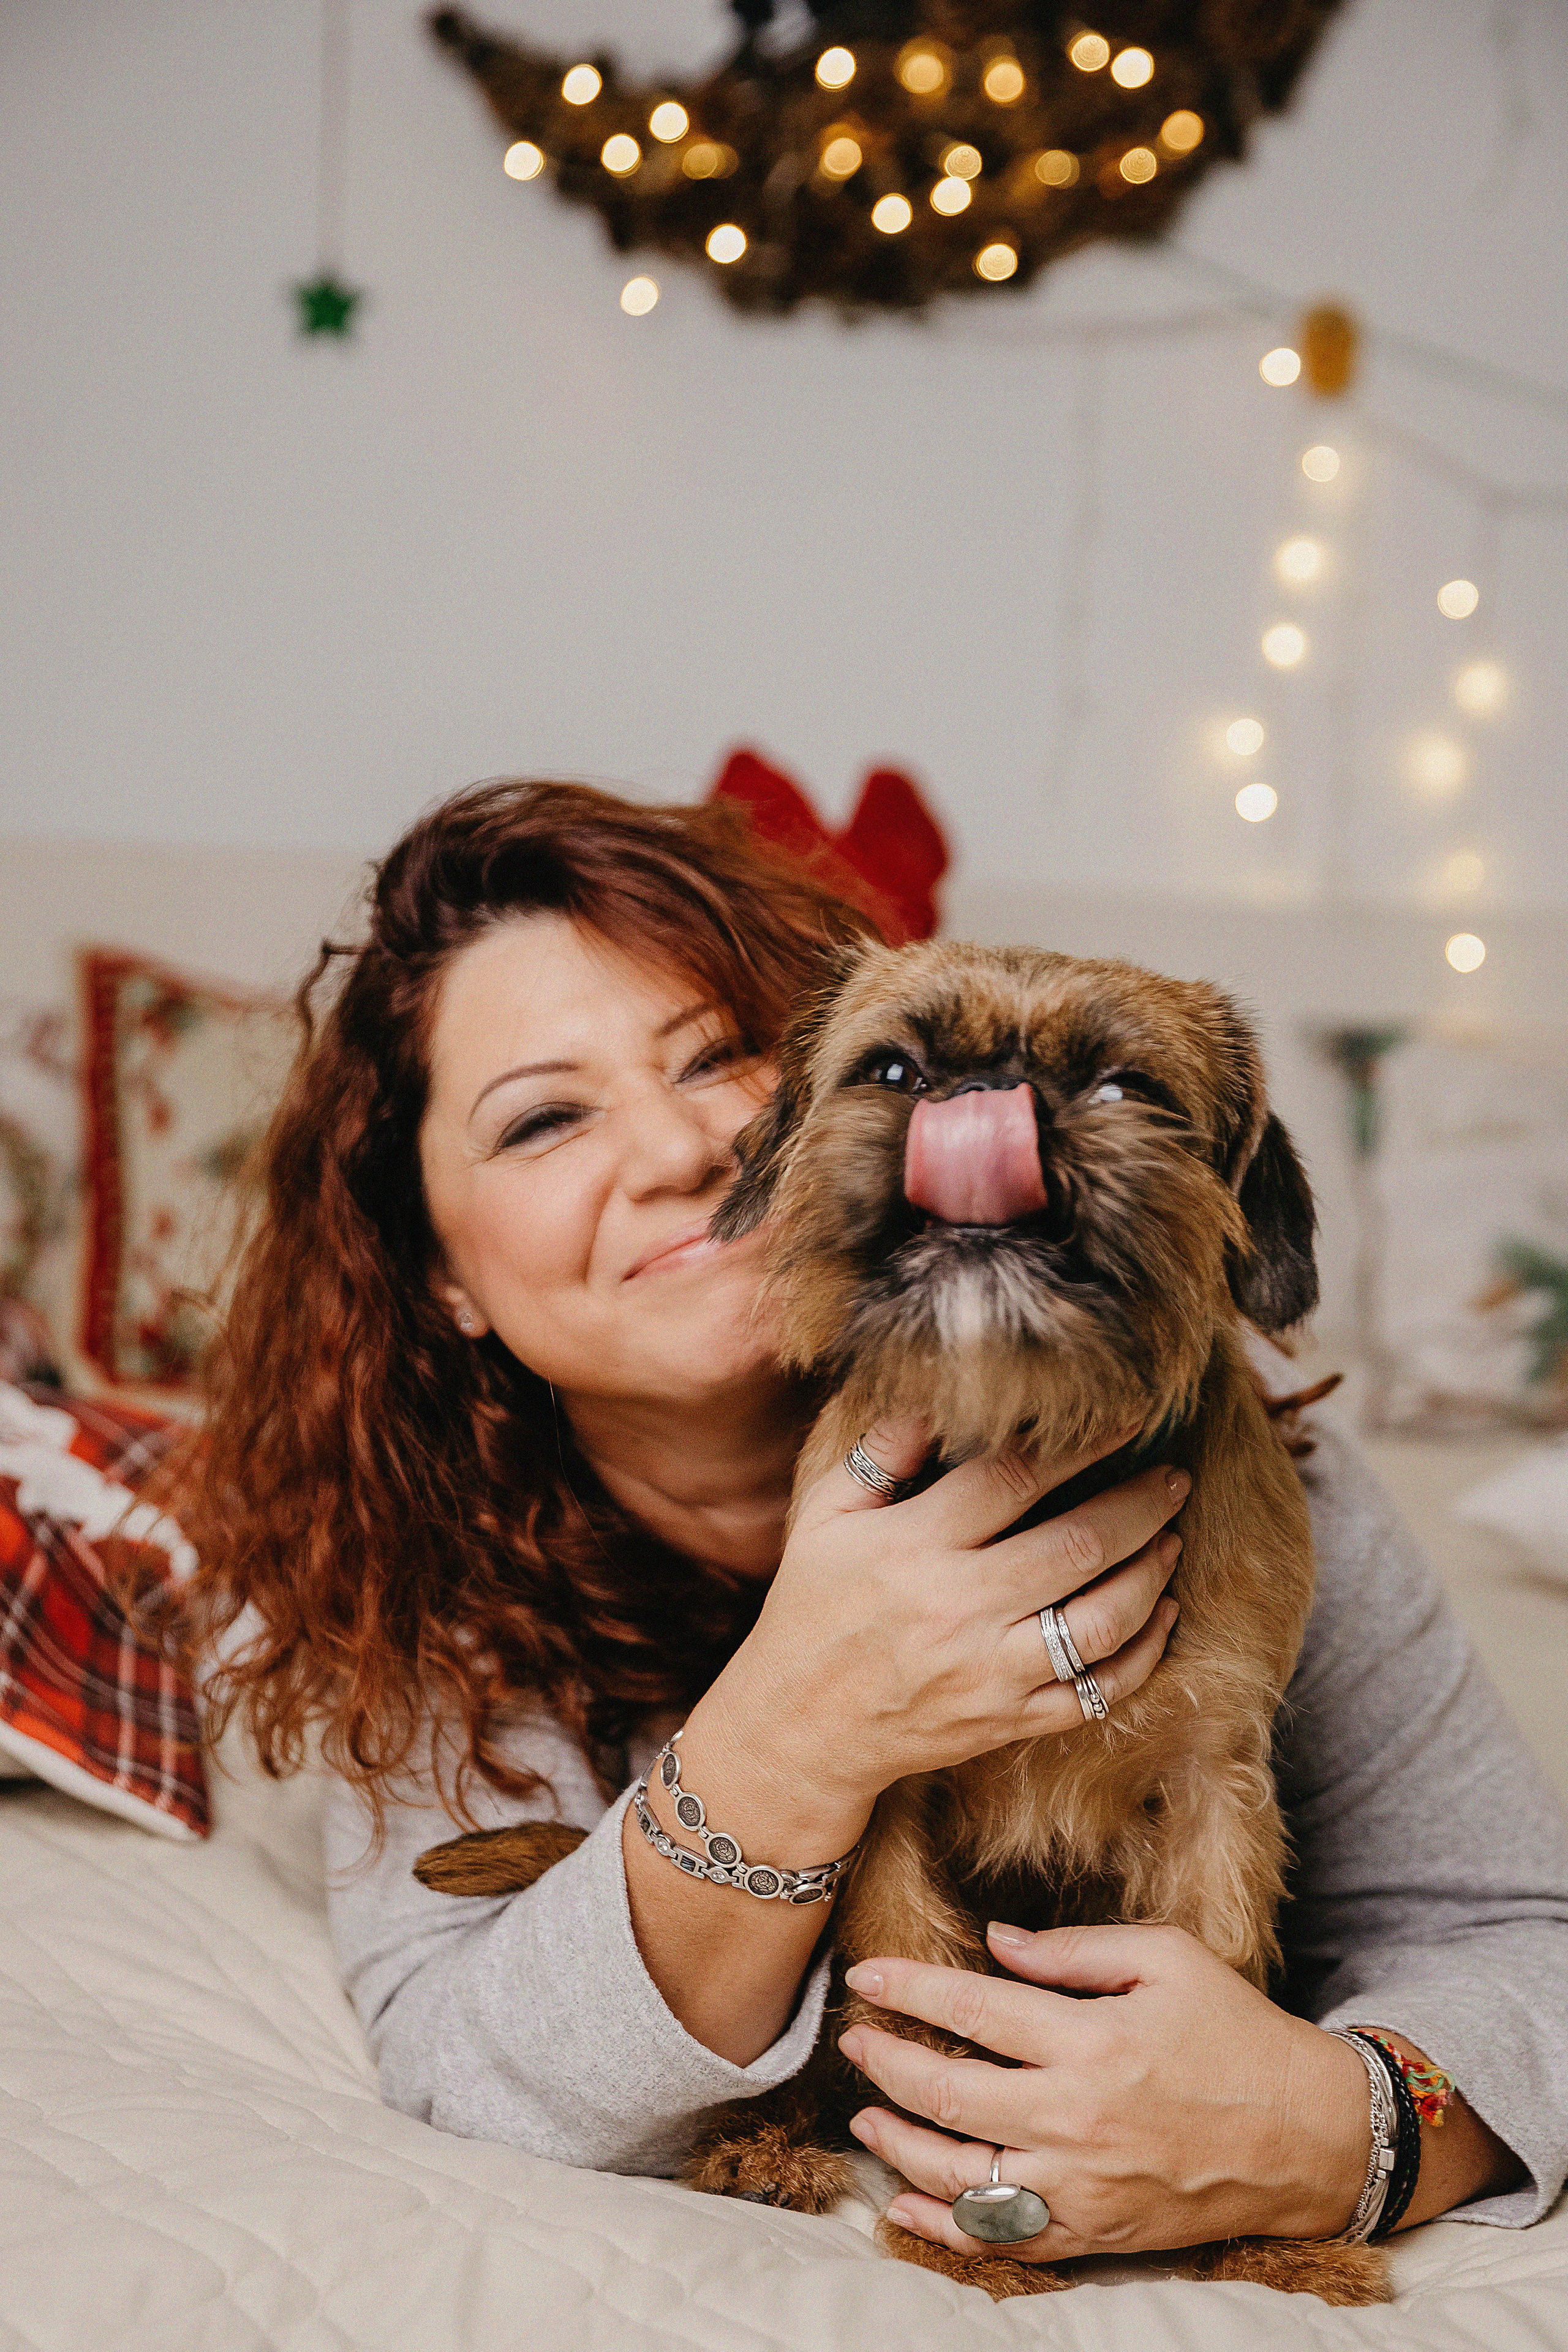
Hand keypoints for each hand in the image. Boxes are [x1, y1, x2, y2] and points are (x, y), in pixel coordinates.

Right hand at [709, 1421, 1186, 1839]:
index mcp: (913, 1547)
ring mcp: (990, 1674)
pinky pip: (1096, 1693)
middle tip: (1175, 1478)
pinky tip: (1162, 1617)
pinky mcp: (1009, 1722)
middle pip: (1076, 1547)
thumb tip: (935, 1399)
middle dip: (1140, 1506)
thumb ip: (880, 1452)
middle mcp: (958, 1610)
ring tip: (1171, 1539)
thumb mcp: (824, 1518)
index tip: (1126, 1419)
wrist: (801, 1729)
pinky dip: (1143, 1655)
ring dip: (1150, 1576)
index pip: (1012, 1479)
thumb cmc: (814, 1608)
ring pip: (1100, 1624)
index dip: (1079, 1443)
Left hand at [839, 1922, 1371, 2257]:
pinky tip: (906, 2201)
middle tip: (853, 2040)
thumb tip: (996, 1943)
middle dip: (885, 2064)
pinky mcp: (1095, 2230)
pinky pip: (1002, 2238)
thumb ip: (1074, 1950)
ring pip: (960, 2174)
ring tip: (865, 2117)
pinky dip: (943, 2225)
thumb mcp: (1168, 1959)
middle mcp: (1077, 2118)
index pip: (972, 2011)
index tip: (865, 1975)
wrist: (1307, 2135)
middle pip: (948, 2095)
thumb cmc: (1238, 2033)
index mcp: (1093, 2041)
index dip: (908, 1990)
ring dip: (899, 2145)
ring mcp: (1082, 2184)